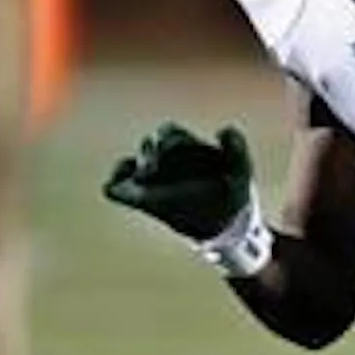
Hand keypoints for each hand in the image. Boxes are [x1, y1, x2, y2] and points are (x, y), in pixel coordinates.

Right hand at [102, 122, 253, 242]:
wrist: (227, 225)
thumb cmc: (234, 194)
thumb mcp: (241, 170)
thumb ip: (236, 148)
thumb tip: (223, 129)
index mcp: (184, 147)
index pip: (167, 133)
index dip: (169, 142)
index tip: (174, 153)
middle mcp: (165, 160)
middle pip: (148, 145)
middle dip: (153, 153)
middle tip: (160, 168)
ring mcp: (151, 180)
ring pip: (130, 164)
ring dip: (140, 169)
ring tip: (150, 178)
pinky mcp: (140, 200)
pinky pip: (113, 188)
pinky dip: (116, 186)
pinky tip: (132, 191)